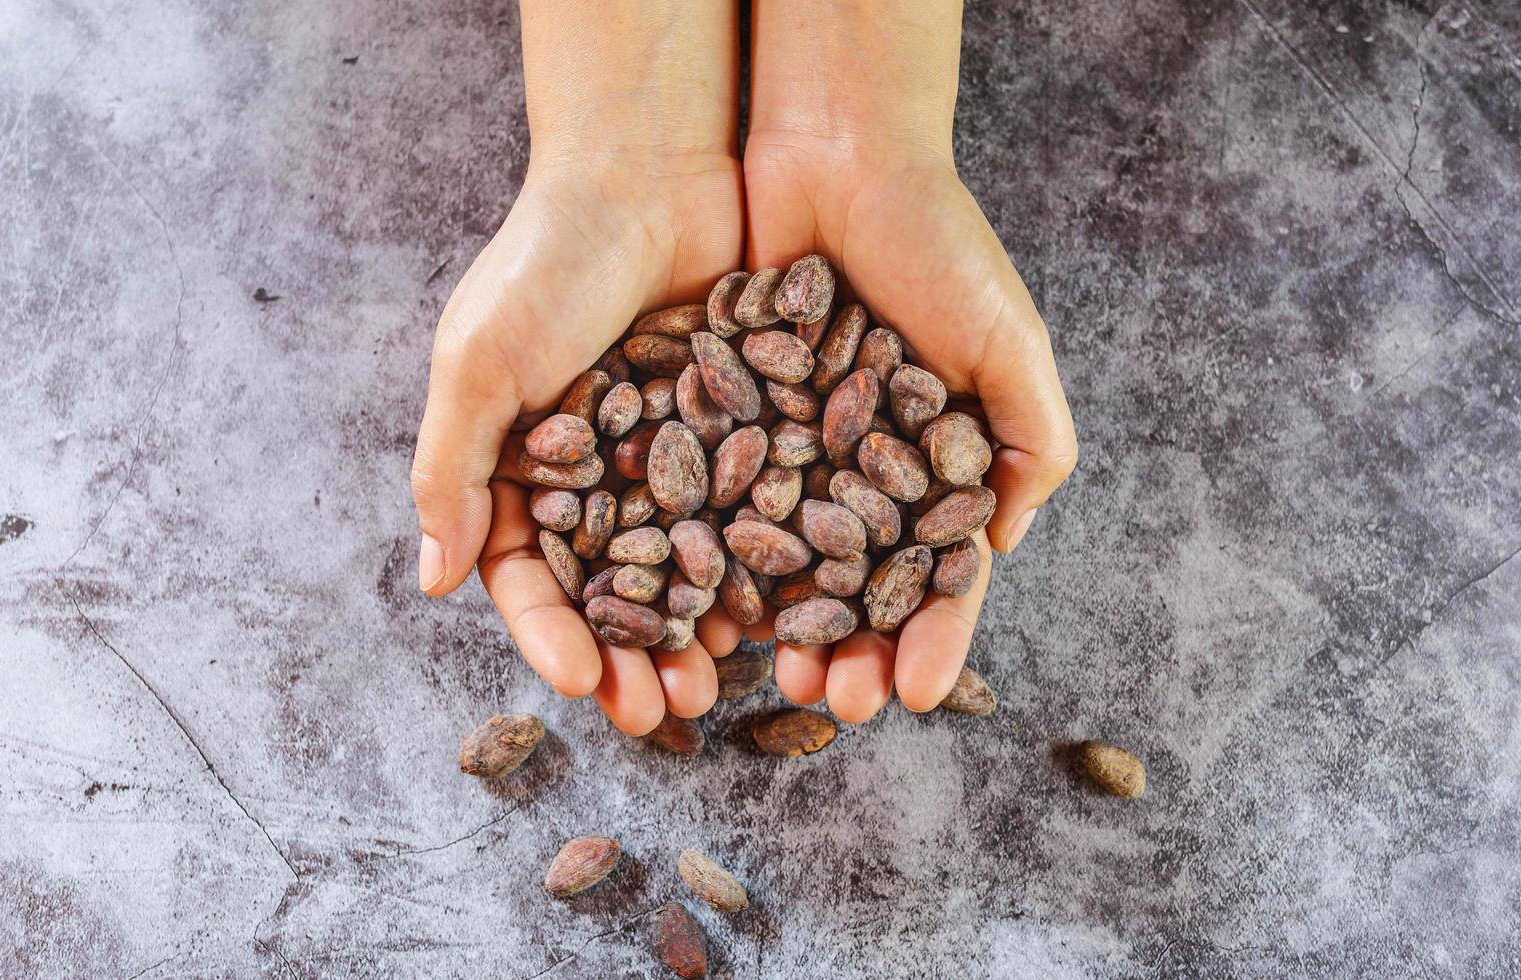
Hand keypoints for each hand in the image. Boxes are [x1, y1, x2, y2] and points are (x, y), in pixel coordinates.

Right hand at [413, 1, 742, 735]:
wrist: (646, 171)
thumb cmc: (546, 263)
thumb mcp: (481, 362)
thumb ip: (454, 468)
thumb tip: (431, 582)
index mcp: (524, 472)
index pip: (531, 578)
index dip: (554, 636)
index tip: (586, 685)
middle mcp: (598, 478)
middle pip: (614, 592)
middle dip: (632, 656)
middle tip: (661, 714)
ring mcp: (670, 460)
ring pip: (685, 568)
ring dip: (697, 632)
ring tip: (717, 686)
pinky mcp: (738, 433)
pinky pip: (749, 513)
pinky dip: (759, 565)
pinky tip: (778, 614)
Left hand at [742, 133, 1077, 722]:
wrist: (834, 150)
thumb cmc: (938, 243)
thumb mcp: (1007, 342)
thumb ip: (1027, 443)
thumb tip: (1004, 547)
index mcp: (933, 464)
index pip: (936, 572)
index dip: (932, 635)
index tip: (918, 695)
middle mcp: (860, 468)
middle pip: (855, 583)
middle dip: (849, 649)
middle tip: (831, 703)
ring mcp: (790, 447)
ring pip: (781, 556)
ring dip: (778, 622)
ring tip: (765, 677)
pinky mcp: (724, 417)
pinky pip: (714, 496)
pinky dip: (711, 552)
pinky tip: (703, 604)